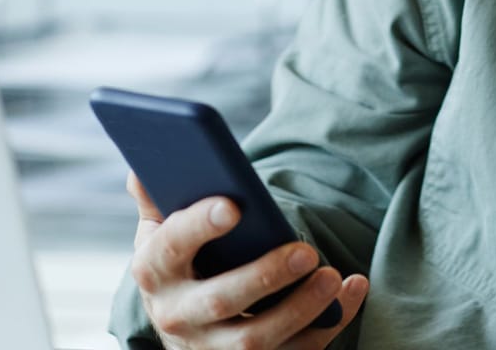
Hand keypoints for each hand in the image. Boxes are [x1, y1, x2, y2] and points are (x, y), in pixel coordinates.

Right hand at [126, 172, 369, 349]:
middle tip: (306, 250)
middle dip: (264, 276)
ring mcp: (214, 348)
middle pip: (221, 300)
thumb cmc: (179, 266)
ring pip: (257, 339)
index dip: (199, 225)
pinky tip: (352, 292)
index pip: (173, 247)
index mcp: (154, 272)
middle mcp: (178, 316)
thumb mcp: (159, 234)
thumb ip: (156, 199)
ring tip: (333, 275)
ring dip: (300, 309)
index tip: (234, 205)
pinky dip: (328, 324)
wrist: (183, 329)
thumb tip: (143, 163)